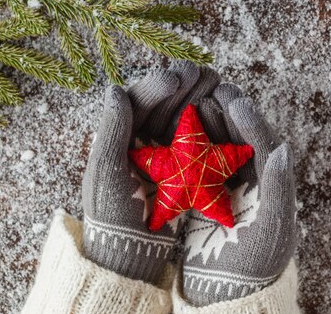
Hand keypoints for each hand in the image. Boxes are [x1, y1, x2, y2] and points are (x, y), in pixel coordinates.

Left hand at [82, 61, 218, 282]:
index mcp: (117, 139)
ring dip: (199, 99)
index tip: (176, 79)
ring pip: (182, 119)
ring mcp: (164, 156)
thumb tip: (115, 89)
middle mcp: (139, 142)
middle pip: (162, 105)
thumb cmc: (113, 218)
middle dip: (183, 86)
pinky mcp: (184, 169)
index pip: (137, 102)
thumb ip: (111, 130)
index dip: (156, 85)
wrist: (133, 257)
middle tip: (203, 73)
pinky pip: (198, 140)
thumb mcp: (106, 173)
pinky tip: (225, 113)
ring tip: (218, 86)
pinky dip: (211, 125)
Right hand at [181, 83, 296, 304]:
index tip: (235, 101)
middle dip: (231, 114)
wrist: (224, 295)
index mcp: (275, 187)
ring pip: (221, 145)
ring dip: (210, 122)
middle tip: (215, 90)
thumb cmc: (254, 267)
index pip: (266, 145)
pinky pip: (199, 161)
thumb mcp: (271, 232)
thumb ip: (279, 189)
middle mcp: (254, 182)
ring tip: (196, 100)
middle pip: (243, 139)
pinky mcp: (206, 194)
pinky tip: (176, 128)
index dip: (252, 121)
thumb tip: (284, 147)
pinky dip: (191, 143)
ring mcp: (228, 187)